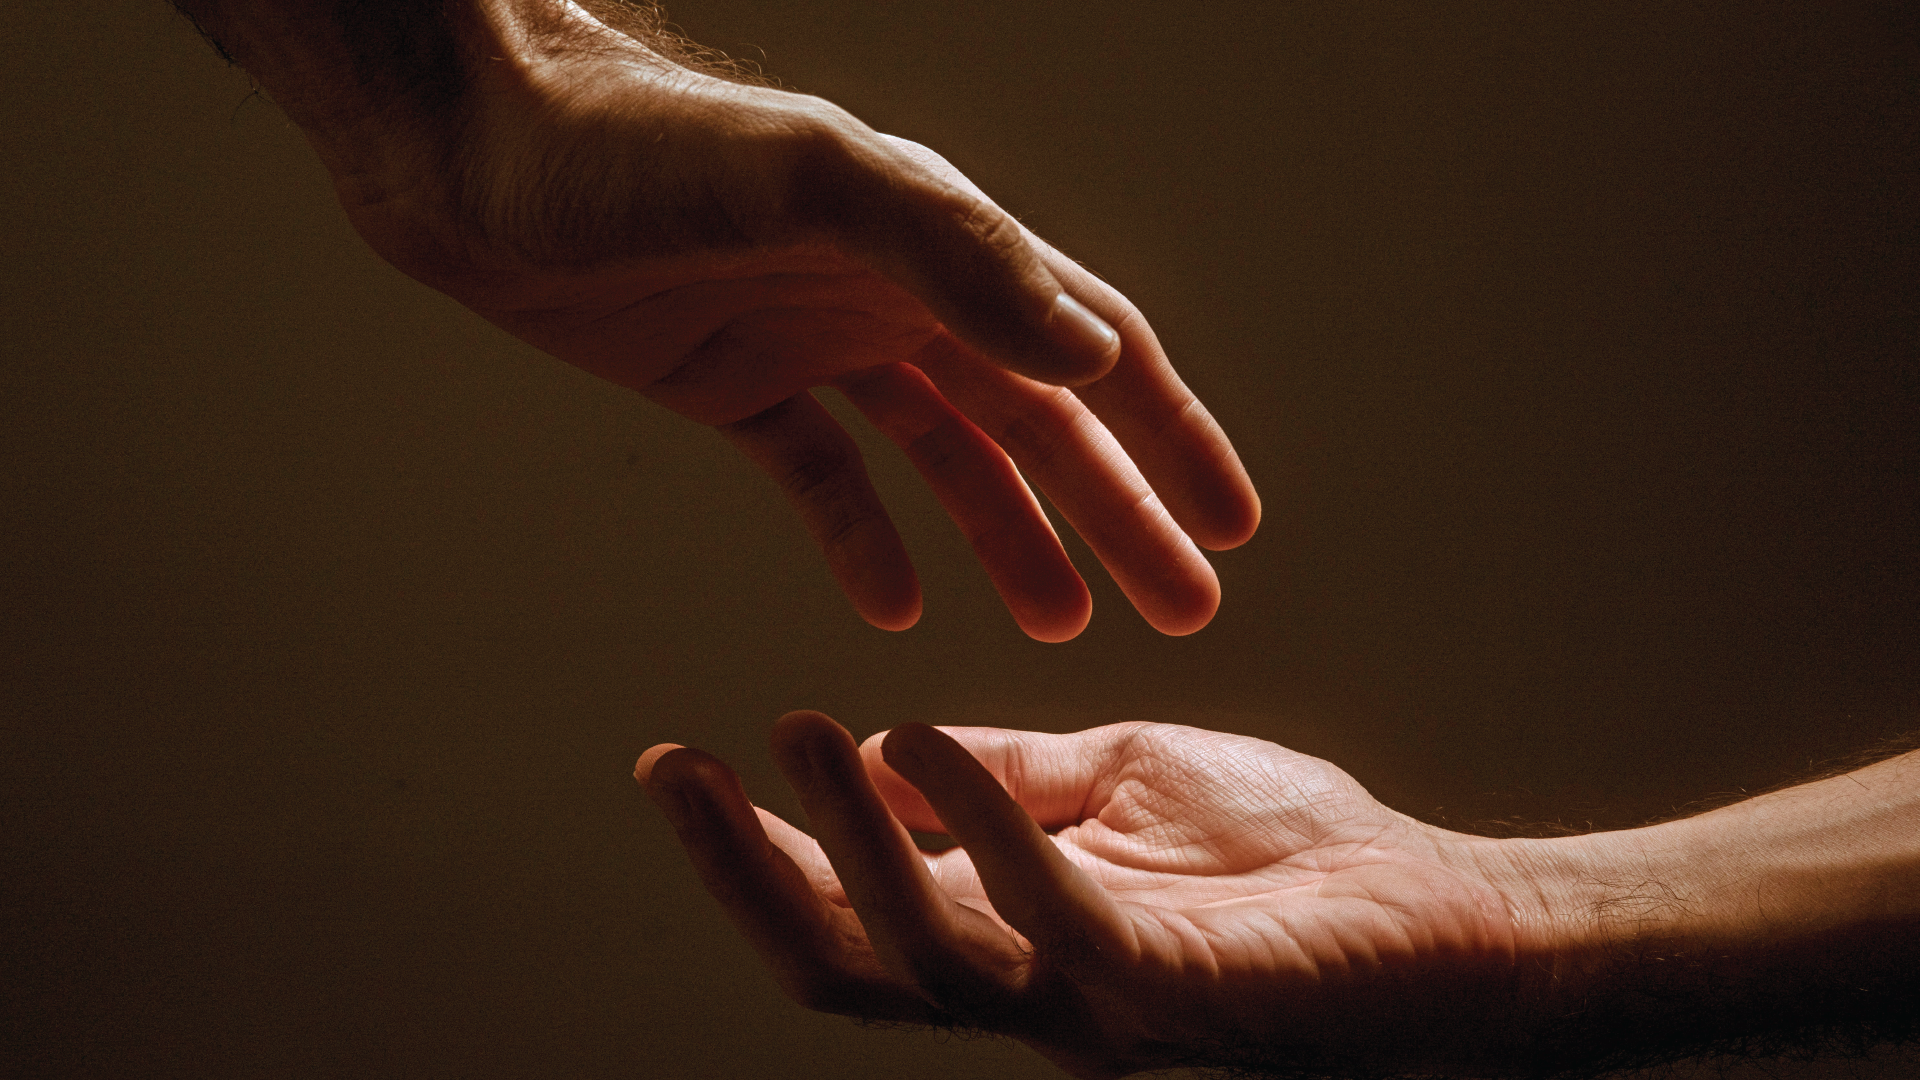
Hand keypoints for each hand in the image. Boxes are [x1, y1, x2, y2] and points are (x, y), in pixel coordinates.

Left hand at [295, 7, 1259, 639]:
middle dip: (1115, 515)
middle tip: (1178, 611)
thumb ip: (956, 255)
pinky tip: (894, 608)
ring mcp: (817, 339)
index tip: (1233, 527)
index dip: (1170, 437)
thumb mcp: (811, 180)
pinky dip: (865, 541)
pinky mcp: (734, 384)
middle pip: (1037, 421)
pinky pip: (824, 477)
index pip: (1093, 347)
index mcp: (939, 242)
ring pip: (946, 460)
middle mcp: (894, 290)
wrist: (475, 157)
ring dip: (1009, 539)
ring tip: (1062, 626)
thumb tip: (1094, 351)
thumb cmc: (637, 147)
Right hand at [637, 713, 1535, 1077]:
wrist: (1443, 910)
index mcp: (1014, 939)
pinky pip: (1040, 911)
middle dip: (746, 874)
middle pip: (844, 964)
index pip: (850, 912)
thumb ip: (1010, 777)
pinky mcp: (1166, 991)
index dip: (755, 853)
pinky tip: (915, 739)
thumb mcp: (1121, 777)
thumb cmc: (1291, 854)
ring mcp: (1094, 1002)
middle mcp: (1031, 991)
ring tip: (802, 734)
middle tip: (676, 773)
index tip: (682, 765)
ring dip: (844, 842)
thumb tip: (893, 748)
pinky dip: (968, 824)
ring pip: (919, 952)